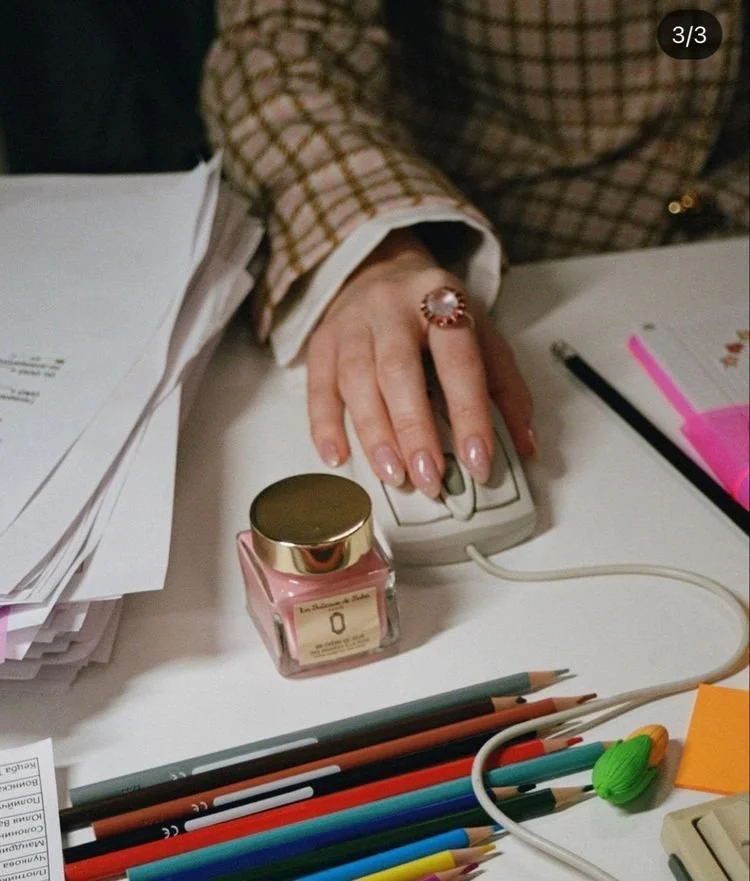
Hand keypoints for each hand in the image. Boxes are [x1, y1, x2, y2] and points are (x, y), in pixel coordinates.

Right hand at [306, 228, 534, 496]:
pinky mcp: (322, 341)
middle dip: (414, 430)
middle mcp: (392, 307)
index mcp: (442, 300)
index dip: (469, 414)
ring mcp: (352, 323)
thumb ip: (506, 390)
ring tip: (393, 475)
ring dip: (374, 434)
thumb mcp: (481, 336)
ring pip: (356, 379)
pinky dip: (325, 424)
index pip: (458, 361)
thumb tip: (526, 448)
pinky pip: (318, 385)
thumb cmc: (436, 315)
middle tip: (429, 479)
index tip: (477, 463)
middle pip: (398, 371)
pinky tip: (338, 457)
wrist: (381, 271)